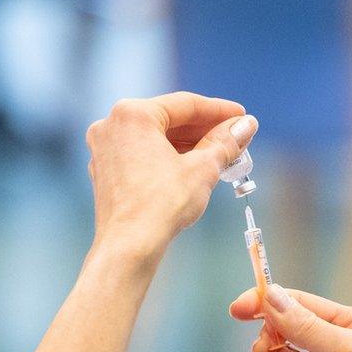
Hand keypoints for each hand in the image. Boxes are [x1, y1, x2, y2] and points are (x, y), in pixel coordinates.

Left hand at [85, 92, 255, 252]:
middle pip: (169, 119)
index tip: (242, 117)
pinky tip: (193, 167)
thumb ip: (225, 142)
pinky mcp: (106, 171)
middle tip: (236, 137)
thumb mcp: (203, 168)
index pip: (185, 104)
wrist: (130, 246)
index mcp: (133, 114)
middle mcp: (112, 124)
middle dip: (205, 130)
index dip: (220, 111)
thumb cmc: (161, 204)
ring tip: (220, 154)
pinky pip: (143, 153)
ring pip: (156, 137)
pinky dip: (168, 157)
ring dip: (189, 144)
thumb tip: (246, 126)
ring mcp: (105, 148)